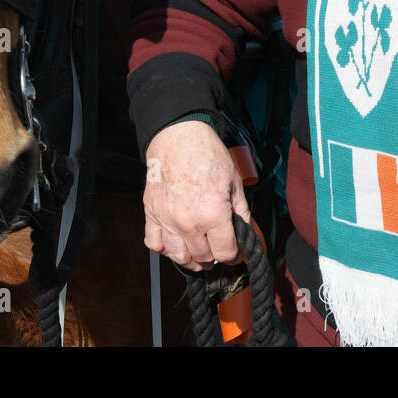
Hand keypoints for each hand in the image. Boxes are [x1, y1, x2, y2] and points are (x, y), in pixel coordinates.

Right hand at [143, 120, 249, 270]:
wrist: (179, 137)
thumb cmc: (207, 155)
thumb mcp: (234, 182)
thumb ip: (241, 212)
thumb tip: (245, 232)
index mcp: (212, 214)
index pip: (225, 253)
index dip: (234, 255)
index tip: (234, 251)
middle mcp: (188, 222)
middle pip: (203, 258)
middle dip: (214, 258)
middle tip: (217, 251)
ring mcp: (167, 219)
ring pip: (178, 257)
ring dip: (191, 260)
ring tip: (198, 254)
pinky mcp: (152, 212)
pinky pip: (154, 243)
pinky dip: (164, 248)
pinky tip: (175, 241)